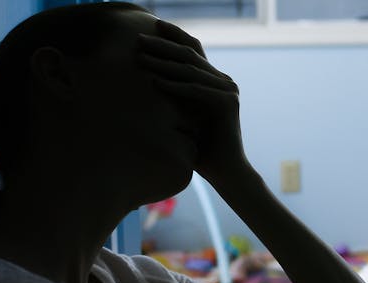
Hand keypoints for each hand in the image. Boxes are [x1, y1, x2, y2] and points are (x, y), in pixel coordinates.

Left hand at [136, 20, 247, 185]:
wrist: (225, 171)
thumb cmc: (201, 148)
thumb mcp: (183, 115)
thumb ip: (175, 95)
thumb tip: (146, 78)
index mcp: (215, 80)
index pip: (193, 50)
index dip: (173, 35)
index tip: (150, 26)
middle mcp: (225, 81)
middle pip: (190, 55)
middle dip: (162, 46)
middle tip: (138, 39)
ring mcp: (229, 91)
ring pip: (191, 71)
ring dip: (163, 63)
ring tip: (140, 59)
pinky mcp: (228, 104)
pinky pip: (196, 90)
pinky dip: (176, 86)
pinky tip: (155, 82)